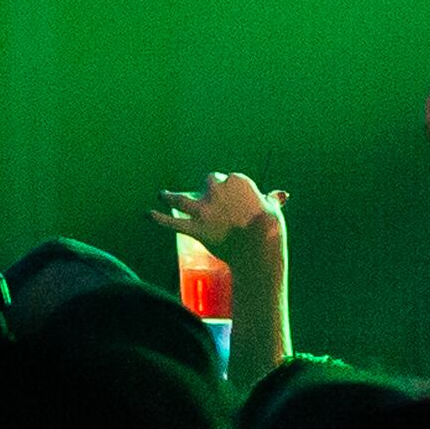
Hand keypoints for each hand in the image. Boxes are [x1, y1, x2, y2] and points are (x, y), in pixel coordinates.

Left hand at [152, 171, 287, 262]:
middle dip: (203, 190)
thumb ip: (271, 199)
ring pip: (181, 199)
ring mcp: (204, 209)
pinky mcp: (196, 227)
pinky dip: (158, 218)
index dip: (226, 189)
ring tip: (163, 195)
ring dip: (169, 197)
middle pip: (206, 183)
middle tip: (204, 201)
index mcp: (237, 180)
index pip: (227, 179)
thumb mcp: (272, 209)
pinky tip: (147, 214)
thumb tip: (281, 194)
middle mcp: (217, 190)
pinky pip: (172, 222)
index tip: (227, 198)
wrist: (262, 249)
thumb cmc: (270, 229)